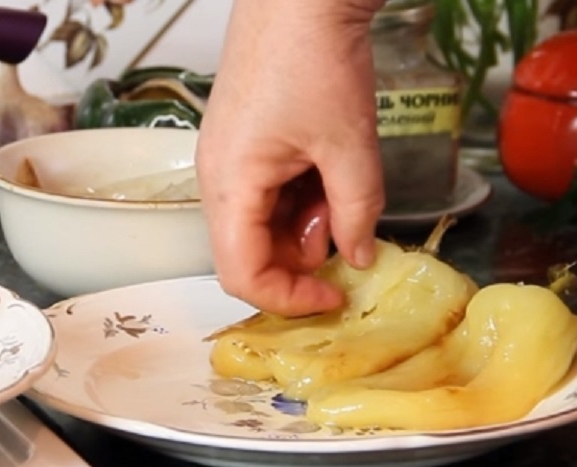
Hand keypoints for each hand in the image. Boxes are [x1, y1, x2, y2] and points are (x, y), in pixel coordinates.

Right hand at [196, 0, 386, 316]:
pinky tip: (329, 169)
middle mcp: (216, 179)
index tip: (336, 296)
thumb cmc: (313, 57)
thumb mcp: (350, 144)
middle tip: (348, 231)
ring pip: (259, 224)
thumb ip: (357, 210)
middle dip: (301, 258)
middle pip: (247, 252)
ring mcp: (226, 160)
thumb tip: (360, 256)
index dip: (289, 298)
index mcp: (230, 185)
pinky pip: (265, 193)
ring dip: (304, 224)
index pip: (242, 274)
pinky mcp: (241, 144)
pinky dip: (300, 198)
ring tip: (342, 186)